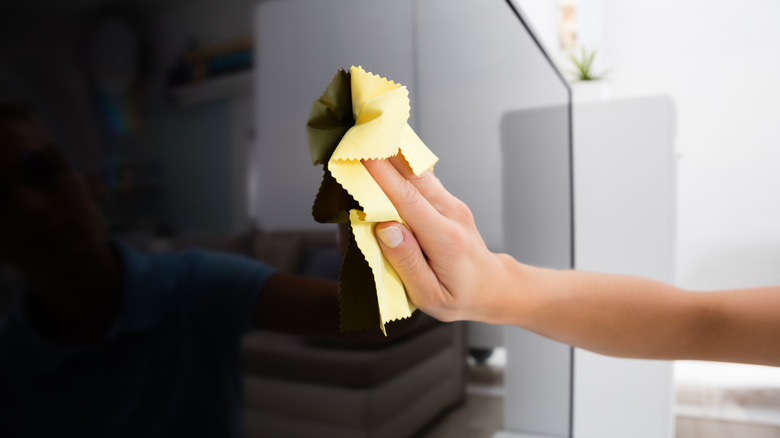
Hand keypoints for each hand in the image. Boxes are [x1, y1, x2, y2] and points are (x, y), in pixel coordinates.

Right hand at [362, 157, 519, 323]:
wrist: (492, 286)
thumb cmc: (460, 297)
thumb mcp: (430, 295)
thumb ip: (407, 262)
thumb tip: (385, 229)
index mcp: (445, 238)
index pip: (407, 199)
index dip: (381, 175)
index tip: (359, 154)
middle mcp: (451, 212)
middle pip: (412, 175)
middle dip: (381, 154)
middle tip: (352, 137)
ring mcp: (450, 203)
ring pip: (416, 171)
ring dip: (389, 154)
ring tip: (362, 141)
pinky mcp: (445, 199)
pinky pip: (419, 177)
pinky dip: (398, 165)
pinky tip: (381, 156)